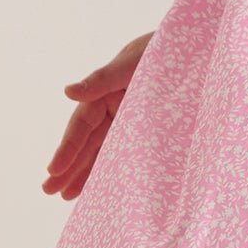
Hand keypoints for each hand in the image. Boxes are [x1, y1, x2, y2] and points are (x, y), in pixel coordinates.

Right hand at [43, 32, 152, 198]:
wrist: (199, 52)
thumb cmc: (164, 51)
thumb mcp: (132, 63)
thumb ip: (101, 79)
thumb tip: (68, 91)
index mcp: (105, 93)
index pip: (81, 125)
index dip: (67, 148)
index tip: (53, 170)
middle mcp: (114, 109)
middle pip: (87, 142)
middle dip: (68, 167)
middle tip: (48, 191)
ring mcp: (130, 122)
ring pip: (103, 150)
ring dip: (85, 172)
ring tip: (65, 196)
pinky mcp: (149, 132)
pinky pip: (127, 153)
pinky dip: (112, 169)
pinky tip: (100, 186)